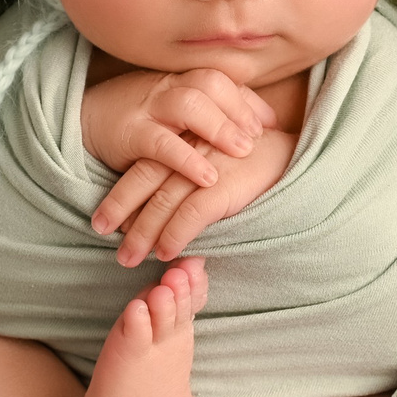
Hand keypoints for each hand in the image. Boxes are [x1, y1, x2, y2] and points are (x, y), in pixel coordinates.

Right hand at [81, 67, 278, 190]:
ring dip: (220, 127)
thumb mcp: (173, 110)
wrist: (83, 119)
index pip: (222, 79)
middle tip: (259, 137)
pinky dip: (187, 160)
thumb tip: (258, 123)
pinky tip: (207, 177)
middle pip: (210, 83)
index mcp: (180, 80)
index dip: (248, 99)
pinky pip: (162, 143)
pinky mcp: (129, 134)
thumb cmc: (139, 119)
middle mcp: (166, 88)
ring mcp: (147, 108)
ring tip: (243, 151)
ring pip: (189, 104)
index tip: (270, 122)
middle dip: (239, 108)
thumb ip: (208, 112)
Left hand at [94, 127, 297, 264]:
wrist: (295, 153)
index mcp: (185, 139)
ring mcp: (206, 167)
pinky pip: (190, 214)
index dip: (122, 192)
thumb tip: (165, 202)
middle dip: (120, 209)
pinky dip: (174, 235)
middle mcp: (190, 149)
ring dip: (142, 233)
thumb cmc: (256, 157)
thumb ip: (191, 168)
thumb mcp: (216, 153)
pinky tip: (165, 253)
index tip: (105, 217)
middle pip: (144, 179)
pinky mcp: (224, 186)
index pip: (144, 164)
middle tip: (100, 233)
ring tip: (128, 258)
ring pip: (162, 202)